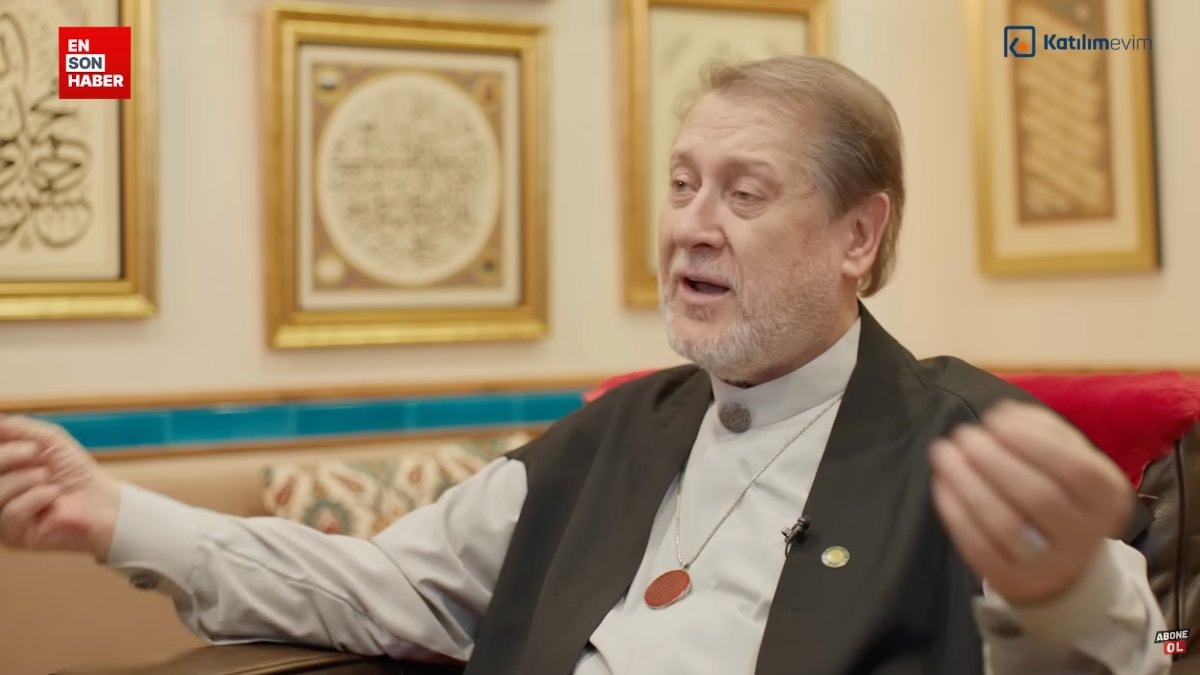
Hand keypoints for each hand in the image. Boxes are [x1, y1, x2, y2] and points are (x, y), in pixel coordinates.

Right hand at [0, 415, 121, 557]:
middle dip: (5, 456)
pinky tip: (53, 495)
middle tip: (33, 450)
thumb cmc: (75, 470)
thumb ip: (17, 428)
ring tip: (47, 476)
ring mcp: (1, 518)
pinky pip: (11, 513)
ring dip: (24, 479)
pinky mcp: (14, 536)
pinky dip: (36, 497)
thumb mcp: (47, 439)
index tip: (12, 436)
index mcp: (1, 472)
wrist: (103, 499)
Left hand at [930, 400, 1132, 604]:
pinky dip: (955, 511)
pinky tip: (942, 483)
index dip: (1031, 440)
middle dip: (993, 459)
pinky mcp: (1013, 580)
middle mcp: (1085, 535)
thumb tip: (1005, 412)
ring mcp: (1050, 564)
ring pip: (1005, 523)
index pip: (1074, 468)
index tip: (993, 418)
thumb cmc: (1061, 495)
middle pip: (1037, 496)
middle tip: (963, 435)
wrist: (1061, 564)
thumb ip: (1043, 431)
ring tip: (944, 452)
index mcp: (1107, 496)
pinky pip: (978, 546)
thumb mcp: (1068, 460)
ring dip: (967, 483)